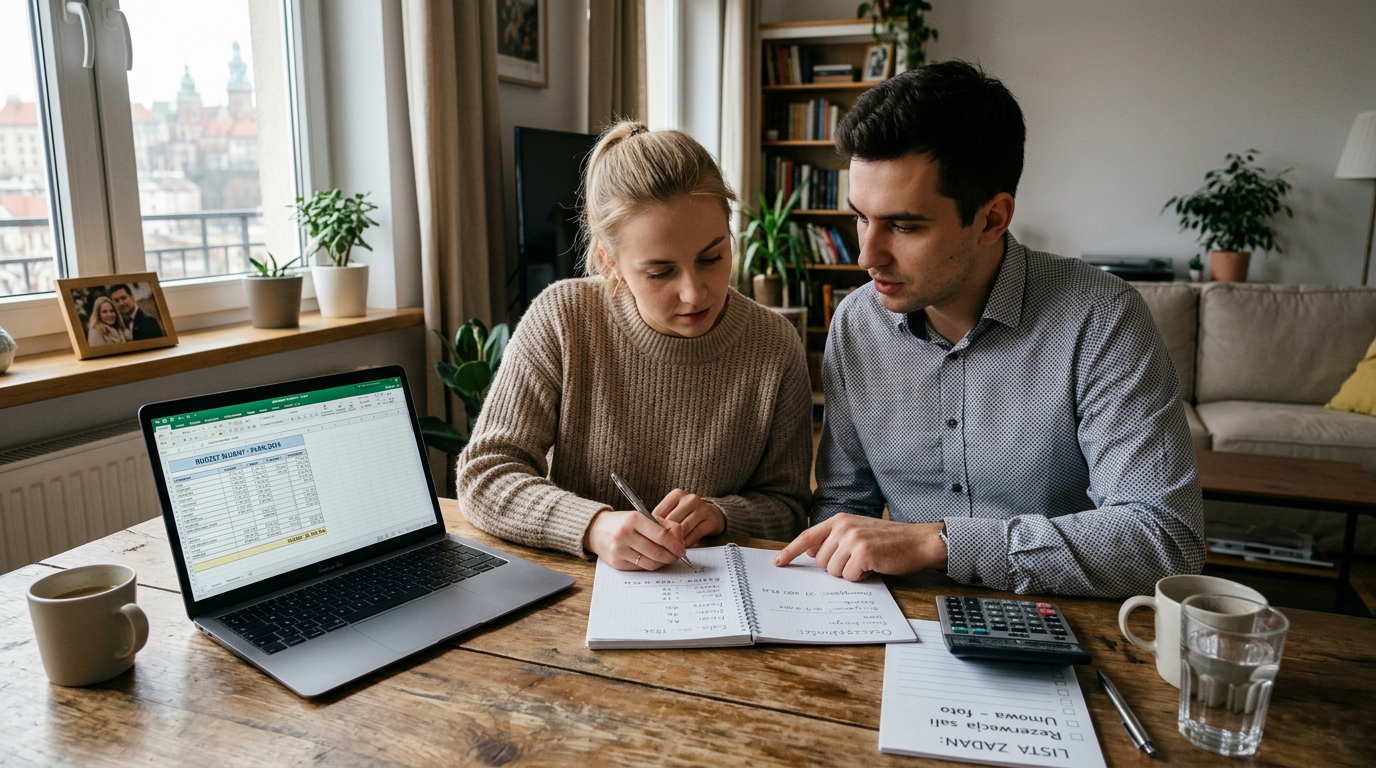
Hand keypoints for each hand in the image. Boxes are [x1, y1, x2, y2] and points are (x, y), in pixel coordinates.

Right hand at [584, 509, 688, 570]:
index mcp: (634, 519)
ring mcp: (620, 550)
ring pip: (650, 563)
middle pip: (657, 552)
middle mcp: (625, 534)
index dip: (675, 544)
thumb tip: (680, 541)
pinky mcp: (617, 563)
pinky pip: (641, 568)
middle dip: (672, 556)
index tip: (682, 549)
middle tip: (677, 555)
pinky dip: (651, 565)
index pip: (661, 535)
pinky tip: (654, 559)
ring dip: (663, 562)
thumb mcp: (643, 517)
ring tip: (667, 558)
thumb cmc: (624, 522)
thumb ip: (664, 526)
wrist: (597, 530)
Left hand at [652, 489, 725, 546]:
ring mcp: (702, 509)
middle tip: (658, 547)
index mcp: (677, 494)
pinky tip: (682, 548)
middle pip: (672, 521)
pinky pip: (694, 535)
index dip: (653, 527)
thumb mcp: (673, 511)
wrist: (710, 514)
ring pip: (683, 529)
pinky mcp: (711, 521)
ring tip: (669, 549)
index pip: (660, 512)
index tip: (649, 537)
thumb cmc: (686, 514)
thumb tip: (648, 532)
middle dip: (665, 535)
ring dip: (676, 541)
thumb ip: (662, 519)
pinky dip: (687, 543)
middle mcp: (690, 499)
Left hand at [772, 514, 946, 580]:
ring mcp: (853, 539)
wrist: (918, 541)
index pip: (807, 536)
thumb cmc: (889, 541)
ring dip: (849, 573)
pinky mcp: (864, 553)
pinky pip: (850, 576)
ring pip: (833, 571)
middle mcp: (843, 527)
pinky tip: (874, 566)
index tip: (778, 562)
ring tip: (867, 562)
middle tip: (858, 560)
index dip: (790, 551)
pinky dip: (861, 577)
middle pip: (820, 561)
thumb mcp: (858, 532)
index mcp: (839, 520)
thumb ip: (834, 539)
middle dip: (836, 567)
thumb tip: (811, 553)